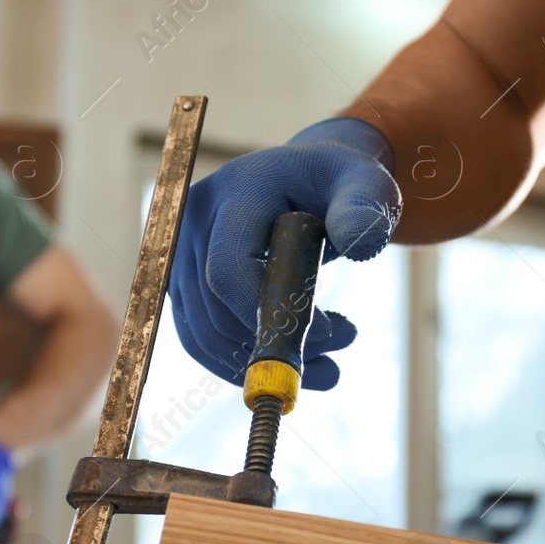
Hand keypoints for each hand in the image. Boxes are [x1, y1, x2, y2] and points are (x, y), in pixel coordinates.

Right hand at [168, 117, 399, 389]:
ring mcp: (180, 253)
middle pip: (217, 308)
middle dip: (277, 345)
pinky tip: (293, 365)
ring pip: (206, 333)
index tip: (328, 334)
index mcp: (235, 191)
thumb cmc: (339, 182)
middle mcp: (194, 220)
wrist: (308, 178)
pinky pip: (201, 338)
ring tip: (326, 365)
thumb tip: (359, 243)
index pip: (229, 268)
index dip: (272, 314)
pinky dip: (243, 362)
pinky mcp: (182, 282)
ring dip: (263, 362)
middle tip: (337, 356)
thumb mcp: (364, 185)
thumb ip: (364, 208)